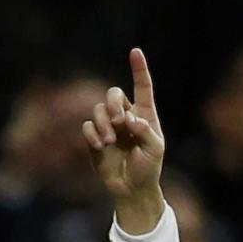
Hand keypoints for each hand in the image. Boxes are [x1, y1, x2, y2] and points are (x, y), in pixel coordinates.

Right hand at [83, 48, 166, 233]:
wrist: (133, 189)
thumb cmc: (149, 169)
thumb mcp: (155, 150)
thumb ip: (146, 132)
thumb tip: (130, 119)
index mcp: (144, 115)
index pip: (142, 87)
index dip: (139, 69)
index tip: (135, 51)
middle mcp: (125, 116)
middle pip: (113, 93)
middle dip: (113, 103)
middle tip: (119, 121)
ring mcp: (109, 127)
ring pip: (97, 109)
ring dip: (103, 123)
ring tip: (110, 141)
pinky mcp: (95, 139)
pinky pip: (87, 126)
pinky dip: (92, 133)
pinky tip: (100, 145)